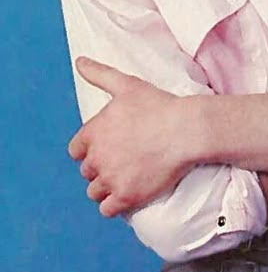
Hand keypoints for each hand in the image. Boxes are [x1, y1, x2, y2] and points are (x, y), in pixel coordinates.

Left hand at [68, 58, 197, 216]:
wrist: (187, 130)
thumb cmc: (159, 106)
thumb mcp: (127, 85)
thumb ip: (100, 74)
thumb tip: (79, 61)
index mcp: (93, 133)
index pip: (76, 151)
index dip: (92, 150)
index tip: (111, 148)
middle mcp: (97, 158)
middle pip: (88, 173)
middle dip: (102, 169)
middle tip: (125, 162)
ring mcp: (111, 179)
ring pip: (95, 193)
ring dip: (108, 188)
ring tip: (129, 179)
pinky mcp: (126, 197)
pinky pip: (107, 210)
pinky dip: (116, 205)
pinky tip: (131, 194)